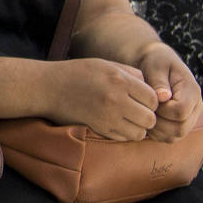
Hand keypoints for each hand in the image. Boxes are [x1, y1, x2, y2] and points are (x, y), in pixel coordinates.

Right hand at [44, 57, 159, 141]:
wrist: (49, 87)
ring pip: (140, 133)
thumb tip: (150, 89)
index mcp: (119, 80)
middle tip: (137, 111)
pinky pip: (124, 138)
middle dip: (147, 116)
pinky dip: (125, 134)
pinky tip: (117, 123)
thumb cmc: (79, 73)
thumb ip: (131, 74)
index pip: (153, 99)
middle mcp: (115, 99)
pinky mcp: (99, 129)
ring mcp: (107, 117)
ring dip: (138, 127)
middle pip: (150, 118)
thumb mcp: (106, 64)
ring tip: (128, 119)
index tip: (142, 99)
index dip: (152, 101)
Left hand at [135, 43, 202, 141]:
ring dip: (156, 130)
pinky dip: (156, 134)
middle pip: (180, 128)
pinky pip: (170, 138)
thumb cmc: (156, 63)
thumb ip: (159, 81)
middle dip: (158, 122)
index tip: (150, 101)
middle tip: (144, 110)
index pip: (181, 112)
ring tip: (145, 114)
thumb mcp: (156, 66)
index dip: (162, 110)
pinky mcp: (181, 125)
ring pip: (176, 136)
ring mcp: (190, 118)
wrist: (159, 66)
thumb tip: (163, 97)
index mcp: (193, 91)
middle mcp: (196, 107)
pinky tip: (147, 120)